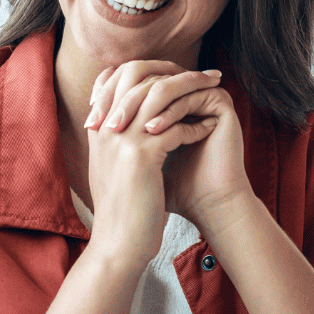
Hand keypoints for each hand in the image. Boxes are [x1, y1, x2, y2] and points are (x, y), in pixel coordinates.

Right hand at [82, 61, 221, 263]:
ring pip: (159, 94)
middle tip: (204, 73)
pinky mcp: (141, 156)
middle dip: (175, 71)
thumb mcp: (112, 168)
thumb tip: (143, 121)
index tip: (176, 72)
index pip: (116, 76)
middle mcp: (105, 128)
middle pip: (137, 75)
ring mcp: (120, 140)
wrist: (117, 245)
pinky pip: (175, 127)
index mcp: (98, 129)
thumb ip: (119, 140)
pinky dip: (195, 125)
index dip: (149, 68)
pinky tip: (209, 128)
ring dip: (192, 89)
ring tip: (215, 90)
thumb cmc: (123, 211)